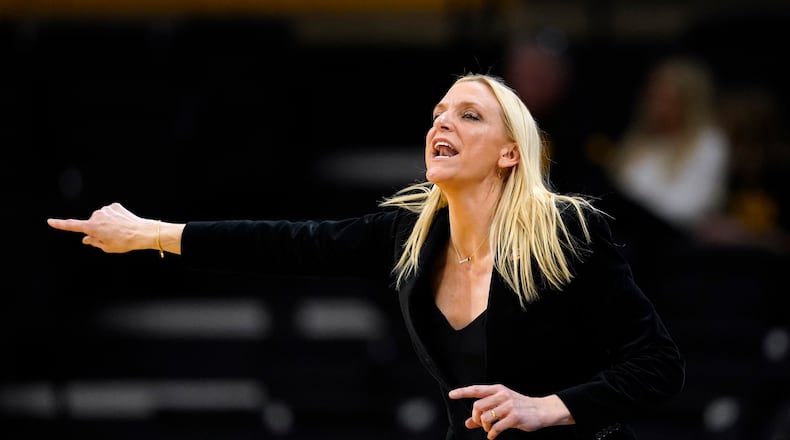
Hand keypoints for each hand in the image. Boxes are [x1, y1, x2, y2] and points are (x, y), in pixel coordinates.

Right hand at [47, 202, 156, 253]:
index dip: (60, 224)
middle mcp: (96, 215)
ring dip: (106, 223)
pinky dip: (114, 217)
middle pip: (91, 223)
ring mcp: (105, 209)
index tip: (50, 221)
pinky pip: (110, 212)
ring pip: (101, 217)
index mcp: (92, 227)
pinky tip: (123, 222)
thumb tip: (86, 239)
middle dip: (97, 229)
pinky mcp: (114, 205)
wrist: (141, 232)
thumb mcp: (107, 247)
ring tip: (119, 230)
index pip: (72, 226)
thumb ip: (94, 242)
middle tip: (111, 237)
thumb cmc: (124, 242)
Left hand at [448, 384, 573, 438]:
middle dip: (475, 418)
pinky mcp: (514, 417)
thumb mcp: (501, 406)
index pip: (476, 389)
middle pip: (477, 406)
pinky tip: (493, 435)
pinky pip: (496, 428)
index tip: (452, 394)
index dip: (462, 392)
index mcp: (497, 390)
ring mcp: (508, 406)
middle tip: (480, 423)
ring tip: (489, 429)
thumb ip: (484, 413)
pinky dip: (492, 434)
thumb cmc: (519, 407)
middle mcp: (502, 395)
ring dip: (484, 426)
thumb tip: (467, 423)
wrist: (541, 410)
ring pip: (485, 417)